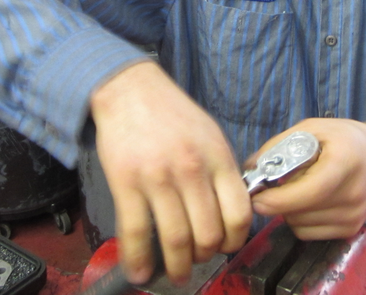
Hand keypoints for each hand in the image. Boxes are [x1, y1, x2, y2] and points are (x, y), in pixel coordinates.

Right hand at [89, 61, 251, 284]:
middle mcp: (192, 169)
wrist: (131, 90)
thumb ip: (222, 171)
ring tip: (177, 274)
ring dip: (177, 266)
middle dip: (206, 256)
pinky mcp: (127, 183)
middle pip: (209, 232)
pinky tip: (141, 273)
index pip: (239, 213)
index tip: (228, 246)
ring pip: (176, 239)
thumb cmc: (173, 114)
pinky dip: (139, 260)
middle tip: (199, 260)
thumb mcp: (211, 135)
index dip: (236, 239)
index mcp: (218, 157)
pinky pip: (136, 233)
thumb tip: (232, 211)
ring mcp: (158, 177)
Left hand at [248, 118, 365, 239]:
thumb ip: (280, 145)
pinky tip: (308, 201)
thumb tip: (250, 168)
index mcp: (346, 162)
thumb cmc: (346, 139)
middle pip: (300, 212)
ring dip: (289, 211)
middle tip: (273, 185)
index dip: (279, 199)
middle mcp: (354, 194)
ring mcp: (354, 216)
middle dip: (278, 201)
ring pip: (300, 226)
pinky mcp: (351, 230)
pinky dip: (300, 220)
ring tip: (296, 189)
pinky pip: (309, 234)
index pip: (310, 192)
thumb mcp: (313, 128)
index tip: (257, 197)